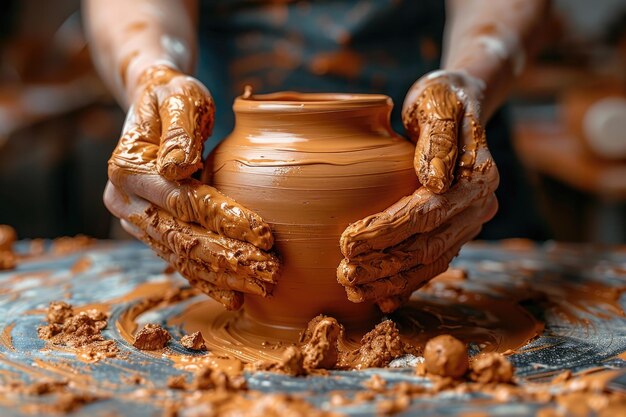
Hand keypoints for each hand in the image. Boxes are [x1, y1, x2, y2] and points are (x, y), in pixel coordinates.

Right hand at [103, 65, 279, 309]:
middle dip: (230, 259)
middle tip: (271, 273)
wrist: (150, 105)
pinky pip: (178, 259)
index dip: (226, 220)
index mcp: (129, 169)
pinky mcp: (150, 230)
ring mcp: (135, 220)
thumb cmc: (172, 96)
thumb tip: (177, 167)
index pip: (186, 202)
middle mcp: (125, 201)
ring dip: (223, 276)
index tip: (266, 235)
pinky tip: (233, 294)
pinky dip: (206, 279)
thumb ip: (179, 129)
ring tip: (262, 288)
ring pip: (182, 256)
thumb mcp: (178, 96)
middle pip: (184, 238)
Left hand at [337, 70, 498, 312]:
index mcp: (477, 176)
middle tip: (344, 276)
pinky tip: (383, 298)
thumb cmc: (442, 98)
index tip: (348, 242)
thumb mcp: (438, 103)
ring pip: (431, 260)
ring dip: (392, 281)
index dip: (387, 231)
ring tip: (354, 290)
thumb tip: (434, 181)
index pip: (426, 212)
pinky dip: (408, 281)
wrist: (460, 101)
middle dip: (384, 265)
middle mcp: (478, 205)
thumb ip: (438, 139)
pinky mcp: (455, 227)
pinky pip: (434, 260)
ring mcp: (469, 220)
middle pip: (428, 245)